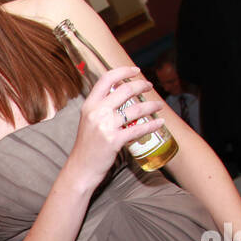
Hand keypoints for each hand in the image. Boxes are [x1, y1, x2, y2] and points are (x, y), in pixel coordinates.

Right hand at [67, 67, 166, 191]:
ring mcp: (105, 126)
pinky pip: (138, 129)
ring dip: (151, 105)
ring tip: (158, 105)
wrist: (80, 169)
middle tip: (149, 87)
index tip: (136, 71)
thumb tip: (120, 96)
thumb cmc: (87, 147)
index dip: (123, 71)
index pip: (106, 79)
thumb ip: (101, 108)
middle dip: (142, 85)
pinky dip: (152, 124)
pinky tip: (159, 122)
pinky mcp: (114, 140)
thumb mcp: (88, 121)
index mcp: (89, 105)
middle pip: (125, 90)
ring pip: (135, 109)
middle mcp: (96, 113)